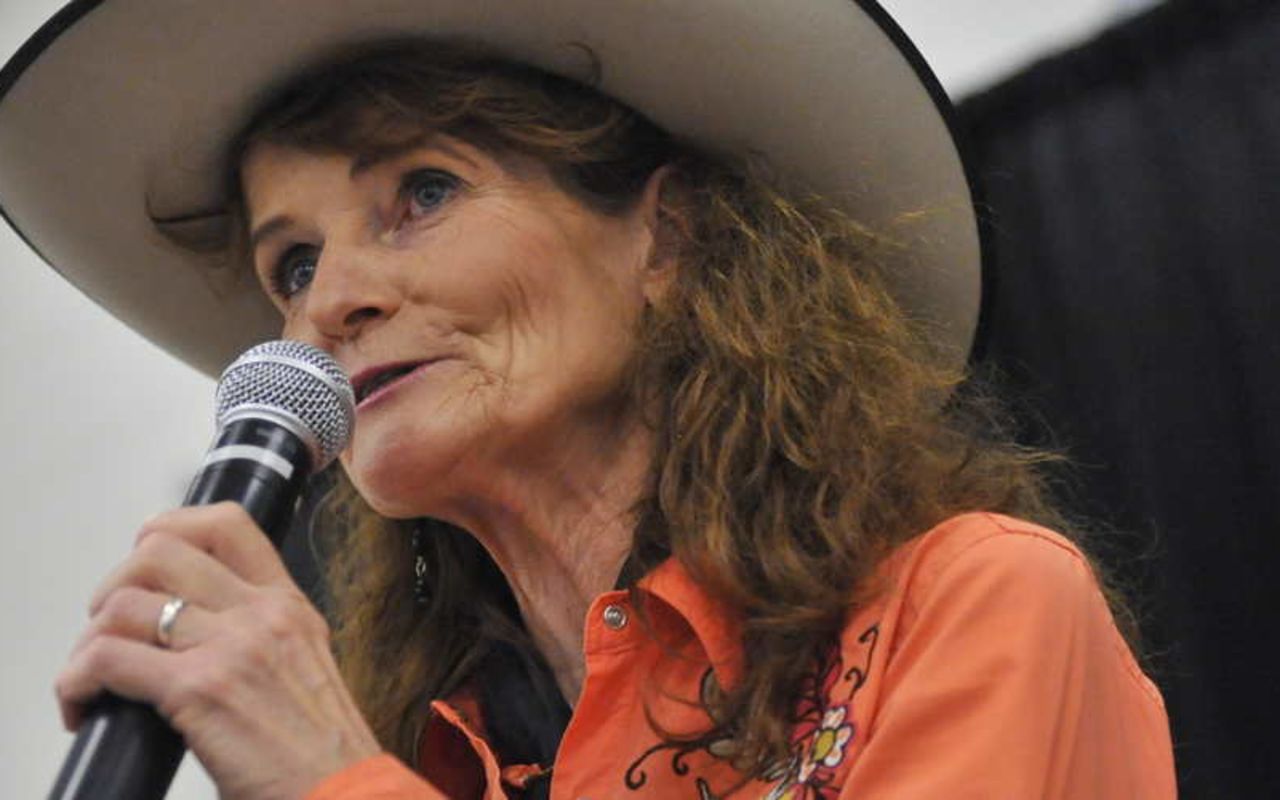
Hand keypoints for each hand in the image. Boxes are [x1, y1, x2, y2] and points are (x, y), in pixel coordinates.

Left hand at [56, 502, 381, 799]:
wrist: (343, 792)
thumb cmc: (321, 750)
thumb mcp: (306, 667)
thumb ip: (261, 636)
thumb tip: (192, 631)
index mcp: (287, 604)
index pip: (227, 523)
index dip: (168, 528)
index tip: (145, 565)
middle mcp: (261, 614)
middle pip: (159, 551)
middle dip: (114, 586)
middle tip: (112, 628)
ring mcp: (231, 648)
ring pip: (124, 603)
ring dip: (89, 640)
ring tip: (95, 674)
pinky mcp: (199, 690)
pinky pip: (107, 659)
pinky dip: (77, 682)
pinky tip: (86, 706)